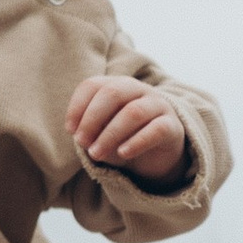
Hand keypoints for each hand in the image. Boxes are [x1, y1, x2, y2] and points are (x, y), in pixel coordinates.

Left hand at [67, 76, 189, 180]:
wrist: (155, 157)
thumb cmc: (122, 139)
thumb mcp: (101, 135)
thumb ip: (91, 133)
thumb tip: (82, 138)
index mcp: (116, 85)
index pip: (93, 85)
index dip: (78, 106)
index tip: (70, 130)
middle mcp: (138, 89)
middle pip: (112, 93)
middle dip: (92, 119)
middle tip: (82, 142)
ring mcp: (158, 105)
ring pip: (133, 112)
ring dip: (110, 134)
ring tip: (96, 153)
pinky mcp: (173, 126)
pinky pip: (156, 129)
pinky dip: (137, 142)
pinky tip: (123, 154)